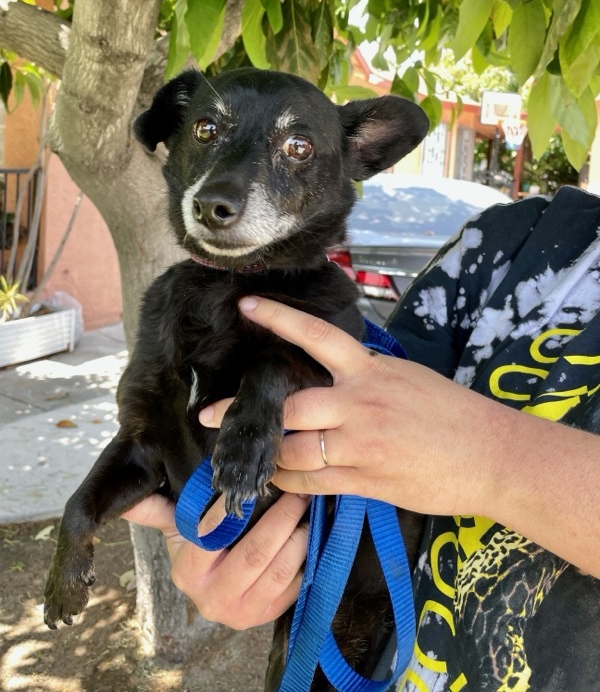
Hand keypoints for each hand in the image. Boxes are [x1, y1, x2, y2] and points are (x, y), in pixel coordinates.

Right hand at [122, 491, 309, 628]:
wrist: (216, 587)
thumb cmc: (197, 546)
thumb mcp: (175, 528)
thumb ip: (153, 510)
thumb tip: (125, 498)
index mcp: (187, 573)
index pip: (210, 540)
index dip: (230, 514)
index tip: (250, 487)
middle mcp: (213, 599)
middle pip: (255, 554)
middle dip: (281, 518)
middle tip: (296, 490)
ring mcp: (243, 613)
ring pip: (279, 569)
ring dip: (298, 535)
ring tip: (306, 507)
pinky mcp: (268, 615)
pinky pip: (294, 585)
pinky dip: (305, 556)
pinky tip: (310, 532)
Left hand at [202, 296, 599, 577]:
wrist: (491, 454)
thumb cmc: (450, 412)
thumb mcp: (405, 378)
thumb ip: (363, 377)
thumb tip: (327, 379)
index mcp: (370, 370)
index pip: (316, 337)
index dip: (279, 319)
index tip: (247, 305)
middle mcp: (359, 403)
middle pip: (288, 406)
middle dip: (243, 413)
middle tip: (210, 416)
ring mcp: (360, 444)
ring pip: (292, 451)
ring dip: (263, 454)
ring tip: (243, 454)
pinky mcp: (364, 480)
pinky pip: (310, 483)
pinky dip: (287, 482)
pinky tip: (275, 480)